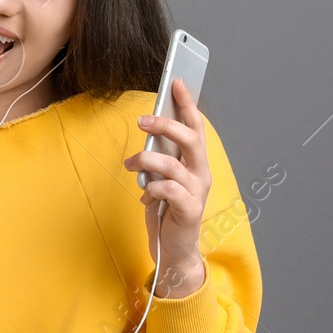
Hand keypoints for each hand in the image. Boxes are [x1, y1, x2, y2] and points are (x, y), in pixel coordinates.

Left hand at [122, 78, 210, 293]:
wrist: (172, 250)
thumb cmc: (166, 210)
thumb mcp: (161, 178)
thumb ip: (160, 158)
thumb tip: (148, 132)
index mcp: (196, 163)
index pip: (196, 127)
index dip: (187, 104)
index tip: (176, 82)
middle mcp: (201, 173)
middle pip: (190, 139)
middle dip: (166, 125)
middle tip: (143, 121)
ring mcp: (197, 192)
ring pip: (173, 164)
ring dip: (146, 160)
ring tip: (131, 164)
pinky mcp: (189, 210)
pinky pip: (169, 190)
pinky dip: (153, 188)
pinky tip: (146, 195)